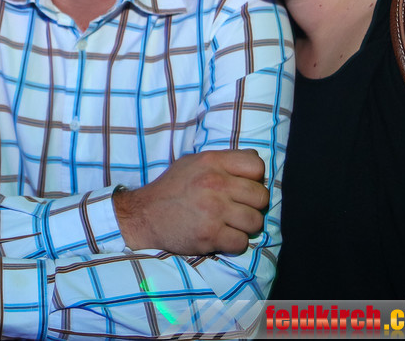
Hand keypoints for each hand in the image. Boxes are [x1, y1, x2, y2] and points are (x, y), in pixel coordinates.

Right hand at [114, 149, 267, 254]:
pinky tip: (221, 237)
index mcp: (212, 162)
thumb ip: (223, 161)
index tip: (243, 187)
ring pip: (255, 221)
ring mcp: (213, 210)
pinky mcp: (210, 235)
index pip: (256, 165)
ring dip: (245, 226)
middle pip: (261, 196)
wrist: (143, 215)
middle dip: (253, 205)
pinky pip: (241, 242)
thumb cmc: (172, 188)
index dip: (255, 178)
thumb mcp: (194, 163)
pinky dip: (234, 243)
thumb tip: (256, 164)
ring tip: (230, 224)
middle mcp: (215, 183)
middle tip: (238, 209)